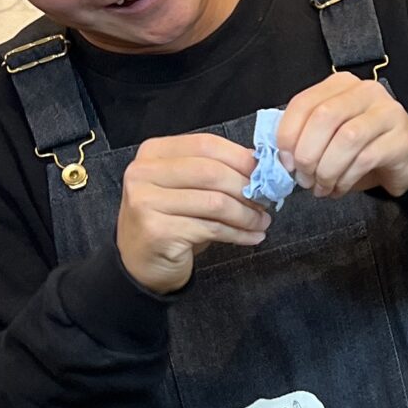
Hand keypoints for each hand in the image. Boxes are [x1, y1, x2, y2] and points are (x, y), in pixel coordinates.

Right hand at [117, 133, 270, 293]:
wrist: (140, 263)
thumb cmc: (170, 221)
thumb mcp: (188, 188)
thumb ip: (214, 170)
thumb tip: (258, 164)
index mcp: (154, 153)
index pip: (205, 144)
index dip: (240, 158)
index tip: (264, 172)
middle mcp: (144, 172)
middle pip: (211, 172)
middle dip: (247, 187)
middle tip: (267, 201)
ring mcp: (146, 201)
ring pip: (215, 202)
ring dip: (246, 214)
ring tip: (262, 222)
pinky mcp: (157, 231)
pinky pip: (211, 228)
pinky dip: (238, 233)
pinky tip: (252, 237)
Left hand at [274, 73, 407, 199]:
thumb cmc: (364, 145)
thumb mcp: (332, 134)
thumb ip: (306, 135)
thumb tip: (282, 157)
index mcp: (340, 85)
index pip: (304, 102)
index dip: (288, 134)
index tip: (285, 162)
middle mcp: (365, 91)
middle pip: (324, 117)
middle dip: (307, 154)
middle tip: (303, 178)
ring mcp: (386, 112)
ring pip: (346, 138)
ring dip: (326, 169)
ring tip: (321, 187)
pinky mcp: (400, 138)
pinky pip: (365, 159)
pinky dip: (345, 178)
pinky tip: (339, 188)